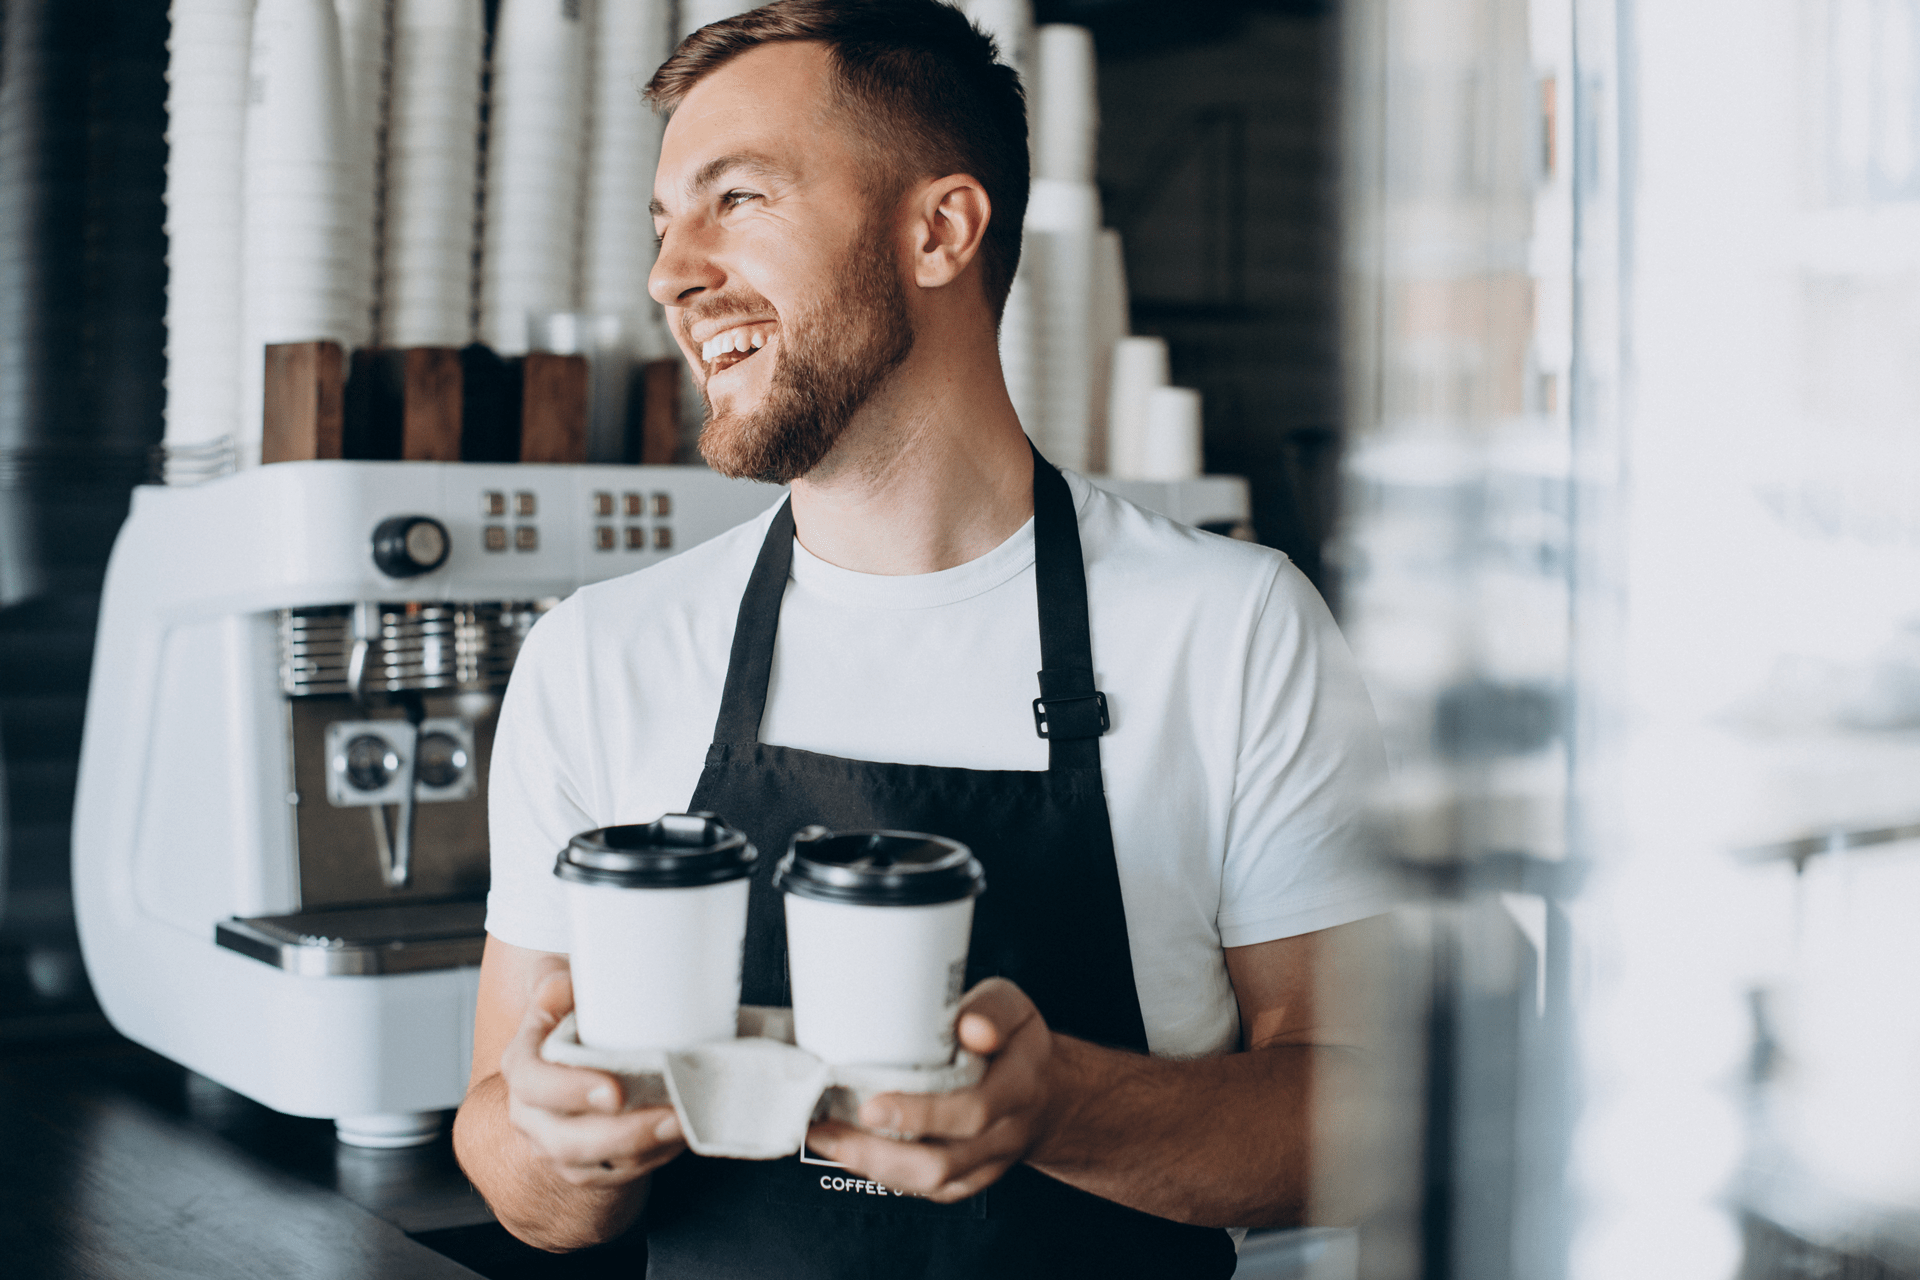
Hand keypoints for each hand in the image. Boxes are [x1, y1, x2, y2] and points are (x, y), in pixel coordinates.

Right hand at [498, 969, 687, 1188]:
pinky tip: (682, 1135)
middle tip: (670, 1115)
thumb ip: (555, 983)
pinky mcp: (588, 1167)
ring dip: (645, 1149)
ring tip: (686, 1124)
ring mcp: (558, 1147)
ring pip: (594, 1167)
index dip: (570, 1091)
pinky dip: (654, 1158)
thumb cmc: (572, 1016)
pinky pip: (619, 1174)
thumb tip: (563, 986)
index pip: (532, 1084)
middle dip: (622, 1134)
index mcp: (523, 1066)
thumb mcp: (560, 991)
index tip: (614, 1091)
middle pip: (566, 1141)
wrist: (572, 1059)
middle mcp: (532, 1115)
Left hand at [803, 978, 1055, 1202]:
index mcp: (1019, 1086)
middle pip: (944, 1161)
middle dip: (880, 1152)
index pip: (973, 1111)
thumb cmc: (1016, 1042)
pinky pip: (930, 1189)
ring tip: (826, 1138)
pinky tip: (852, 1153)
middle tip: (829, 1129)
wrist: (1046, 1091)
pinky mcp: (971, 1178)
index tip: (872, 1104)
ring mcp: (988, 1163)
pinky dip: (887, 1174)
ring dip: (873, 1166)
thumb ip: (991, 1010)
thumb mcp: (1012, 1007)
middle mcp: (1006, 1133)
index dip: (921, 1115)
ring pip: (932, 1182)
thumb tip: (969, 1026)